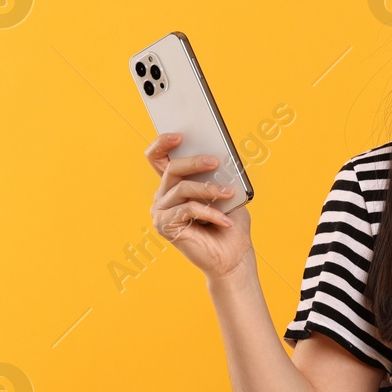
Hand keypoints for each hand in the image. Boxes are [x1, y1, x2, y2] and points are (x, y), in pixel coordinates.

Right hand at [145, 132, 254, 280]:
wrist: (233, 256)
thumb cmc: (230, 223)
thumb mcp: (227, 193)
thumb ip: (217, 176)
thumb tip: (217, 157)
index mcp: (174, 184)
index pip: (158, 158)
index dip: (163, 143)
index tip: (179, 135)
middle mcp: (163, 196)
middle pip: (172, 169)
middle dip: (195, 162)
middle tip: (216, 161)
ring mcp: (161, 212)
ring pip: (182, 189)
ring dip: (210, 190)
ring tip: (230, 194)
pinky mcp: (164, 226)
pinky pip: (187, 209)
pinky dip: (210, 213)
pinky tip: (225, 220)